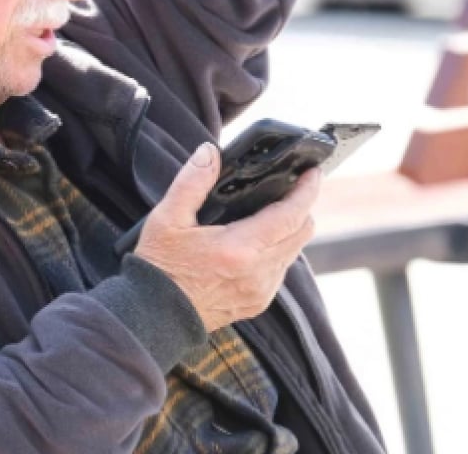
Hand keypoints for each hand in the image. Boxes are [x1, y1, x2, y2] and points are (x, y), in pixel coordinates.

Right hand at [133, 144, 317, 332]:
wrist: (156, 315)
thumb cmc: (160, 266)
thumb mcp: (167, 218)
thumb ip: (192, 181)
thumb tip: (210, 152)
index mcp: (239, 248)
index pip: (291, 215)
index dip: (307, 190)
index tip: (312, 172)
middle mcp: (258, 272)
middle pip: (302, 232)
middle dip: (302, 207)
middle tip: (292, 187)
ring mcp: (261, 290)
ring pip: (294, 252)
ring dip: (290, 230)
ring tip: (273, 212)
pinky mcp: (258, 303)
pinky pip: (281, 271)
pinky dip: (278, 252)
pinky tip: (258, 243)